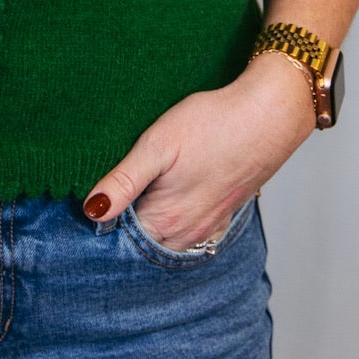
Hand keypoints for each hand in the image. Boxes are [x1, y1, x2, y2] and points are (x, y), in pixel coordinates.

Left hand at [81, 51, 319, 251]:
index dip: (101, 220)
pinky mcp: (224, 215)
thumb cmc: (213, 124)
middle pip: (142, 244)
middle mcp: (186, 232)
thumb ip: (123, 182)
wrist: (269, 114)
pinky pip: (192, 236)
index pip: (118, 237)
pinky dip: (174, 229)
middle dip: (123, 229)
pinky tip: (169, 206)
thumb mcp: (157, 145)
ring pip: (167, 242)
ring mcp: (208, 227)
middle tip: (108, 199)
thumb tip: (91, 211)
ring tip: (134, 201)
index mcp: (165, 219)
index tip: (88, 201)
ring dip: (149, 229)